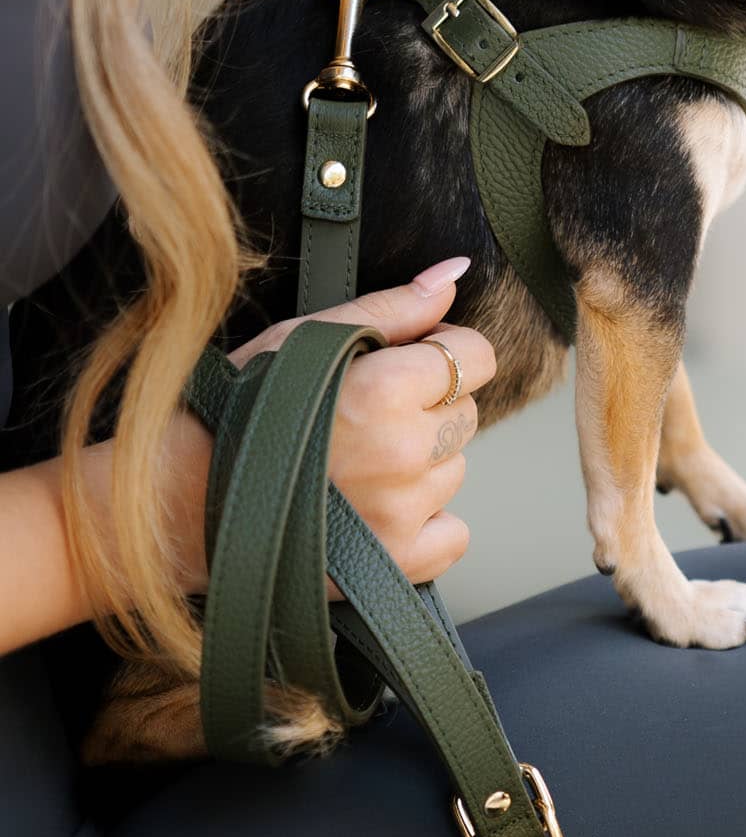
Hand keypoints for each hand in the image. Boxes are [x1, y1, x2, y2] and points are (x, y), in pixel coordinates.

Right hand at [226, 257, 492, 590]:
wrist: (179, 498)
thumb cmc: (238, 405)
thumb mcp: (307, 336)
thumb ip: (393, 306)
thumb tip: (454, 273)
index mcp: (385, 388)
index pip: (474, 357)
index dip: (444, 352)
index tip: (409, 363)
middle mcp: (402, 451)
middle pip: (465, 414)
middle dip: (429, 407)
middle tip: (366, 416)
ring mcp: (402, 514)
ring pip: (454, 471)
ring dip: (422, 463)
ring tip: (357, 462)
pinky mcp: (396, 564)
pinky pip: (452, 534)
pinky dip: (426, 521)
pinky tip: (374, 507)